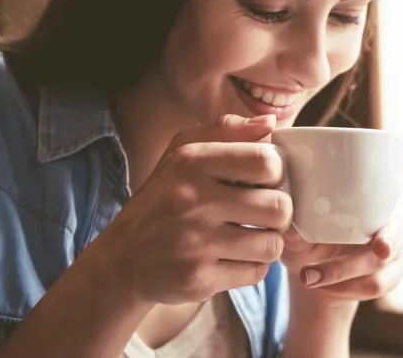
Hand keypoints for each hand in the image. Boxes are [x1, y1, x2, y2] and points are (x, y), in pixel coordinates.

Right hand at [95, 114, 290, 304]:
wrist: (122, 259)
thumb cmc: (164, 200)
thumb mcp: (183, 154)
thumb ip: (227, 131)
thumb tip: (270, 123)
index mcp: (192, 162)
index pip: (266, 161)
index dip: (276, 173)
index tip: (264, 182)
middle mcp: (192, 200)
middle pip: (279, 207)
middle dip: (279, 213)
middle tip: (263, 215)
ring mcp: (194, 242)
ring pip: (272, 244)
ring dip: (269, 243)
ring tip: (252, 237)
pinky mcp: (197, 279)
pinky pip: (256, 273)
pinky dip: (253, 268)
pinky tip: (235, 259)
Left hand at [280, 139, 402, 302]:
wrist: (310, 272)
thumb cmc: (304, 233)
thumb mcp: (291, 222)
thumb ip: (291, 220)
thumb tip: (291, 220)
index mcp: (370, 189)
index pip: (401, 166)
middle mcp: (388, 212)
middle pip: (396, 224)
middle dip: (390, 236)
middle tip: (379, 247)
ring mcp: (395, 244)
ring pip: (384, 260)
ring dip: (345, 271)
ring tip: (308, 277)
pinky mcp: (392, 273)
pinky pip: (380, 284)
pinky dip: (348, 289)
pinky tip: (323, 287)